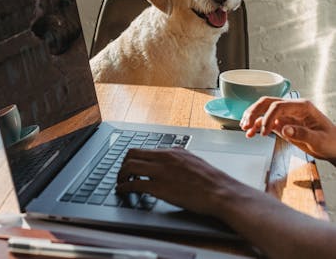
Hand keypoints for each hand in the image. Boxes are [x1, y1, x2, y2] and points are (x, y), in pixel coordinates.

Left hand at [116, 148, 243, 216]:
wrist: (221, 192)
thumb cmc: (212, 181)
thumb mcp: (194, 161)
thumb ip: (179, 159)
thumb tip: (170, 160)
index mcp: (173, 151)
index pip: (144, 149)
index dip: (132, 158)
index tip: (129, 164)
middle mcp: (164, 158)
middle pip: (132, 154)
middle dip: (123, 164)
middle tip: (121, 173)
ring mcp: (161, 171)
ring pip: (129, 166)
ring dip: (120, 175)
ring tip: (120, 182)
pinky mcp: (159, 187)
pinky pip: (134, 184)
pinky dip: (124, 187)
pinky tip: (122, 191)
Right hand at [241, 97, 335, 160]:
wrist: (334, 148)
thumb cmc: (331, 141)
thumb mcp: (319, 140)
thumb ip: (302, 134)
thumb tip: (285, 129)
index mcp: (302, 107)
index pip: (278, 106)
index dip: (268, 117)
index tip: (264, 132)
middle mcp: (292, 108)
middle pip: (267, 103)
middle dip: (254, 112)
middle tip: (246, 124)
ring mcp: (286, 115)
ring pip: (263, 110)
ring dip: (252, 117)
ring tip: (245, 128)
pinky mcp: (282, 123)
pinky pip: (265, 121)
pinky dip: (256, 126)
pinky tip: (250, 133)